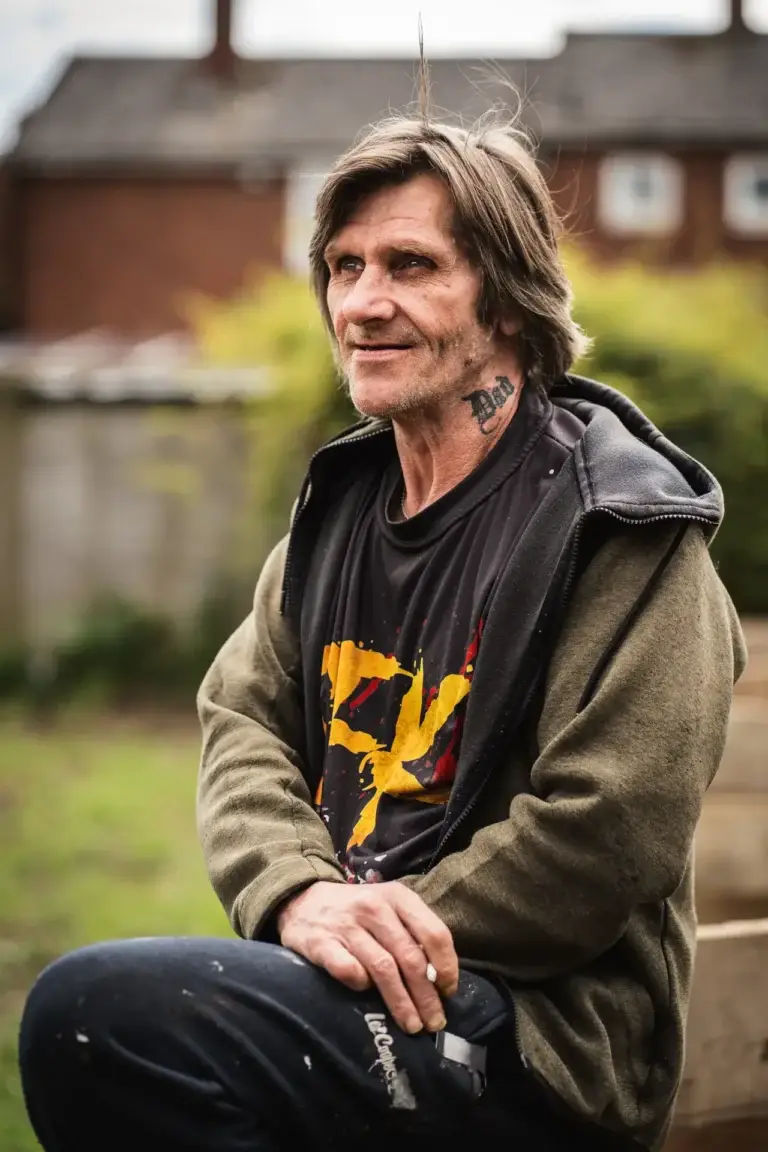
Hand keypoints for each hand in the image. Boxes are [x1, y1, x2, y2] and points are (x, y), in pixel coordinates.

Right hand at [277, 880, 458, 1034]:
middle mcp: (374, 907)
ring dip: (401, 1002)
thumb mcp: (388, 907)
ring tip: (412, 1025)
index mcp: (397, 896)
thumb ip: (412, 933)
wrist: (302, 900)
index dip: (447, 966)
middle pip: (410, 957)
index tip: (448, 992)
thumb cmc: (357, 910)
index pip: (434, 933)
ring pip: (383, 969)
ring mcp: (346, 924)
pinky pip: (349, 970)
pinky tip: (367, 995)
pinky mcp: (321, 942)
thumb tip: (439, 978)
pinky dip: (361, 986)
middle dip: (426, 996)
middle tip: (434, 1022)